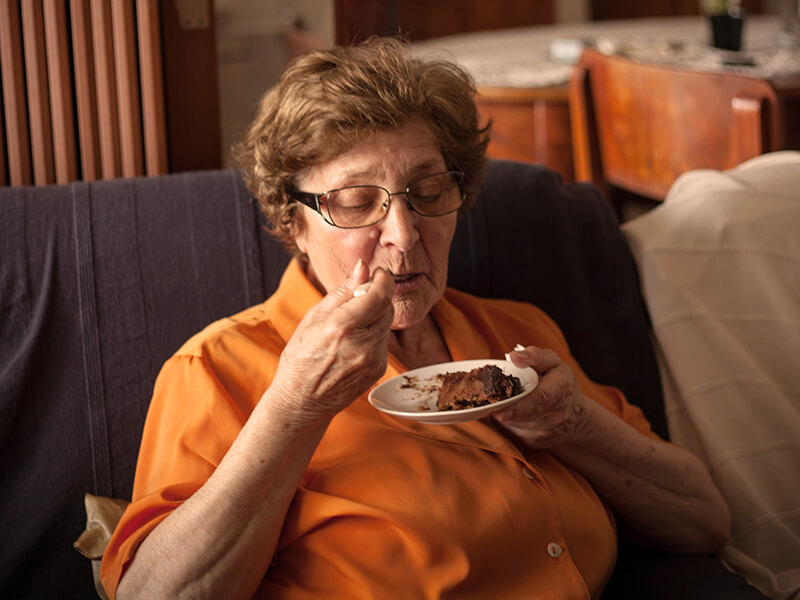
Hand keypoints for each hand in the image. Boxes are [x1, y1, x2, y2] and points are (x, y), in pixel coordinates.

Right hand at [268, 260, 394, 424]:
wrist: (302, 402)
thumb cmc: (301, 358)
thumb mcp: (313, 318)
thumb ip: (342, 291)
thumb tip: (362, 268)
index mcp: (341, 327)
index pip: (379, 295)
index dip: (382, 279)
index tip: (378, 273)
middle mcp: (361, 345)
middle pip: (386, 308)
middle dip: (377, 297)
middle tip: (359, 298)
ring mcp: (373, 360)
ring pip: (386, 325)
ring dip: (375, 317)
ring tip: (351, 326)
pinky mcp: (379, 371)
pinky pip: (384, 342)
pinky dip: (373, 335)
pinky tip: (353, 344)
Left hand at [493, 346, 588, 448]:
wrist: (576, 418)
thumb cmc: (560, 385)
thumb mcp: (554, 363)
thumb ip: (535, 356)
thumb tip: (514, 357)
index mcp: (561, 389)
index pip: (540, 399)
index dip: (519, 407)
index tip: (500, 412)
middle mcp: (555, 415)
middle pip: (522, 416)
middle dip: (503, 411)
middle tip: (487, 405)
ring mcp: (544, 433)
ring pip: (512, 425)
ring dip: (501, 415)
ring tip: (499, 401)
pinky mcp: (532, 442)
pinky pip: (509, 432)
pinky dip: (503, 423)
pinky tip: (506, 412)